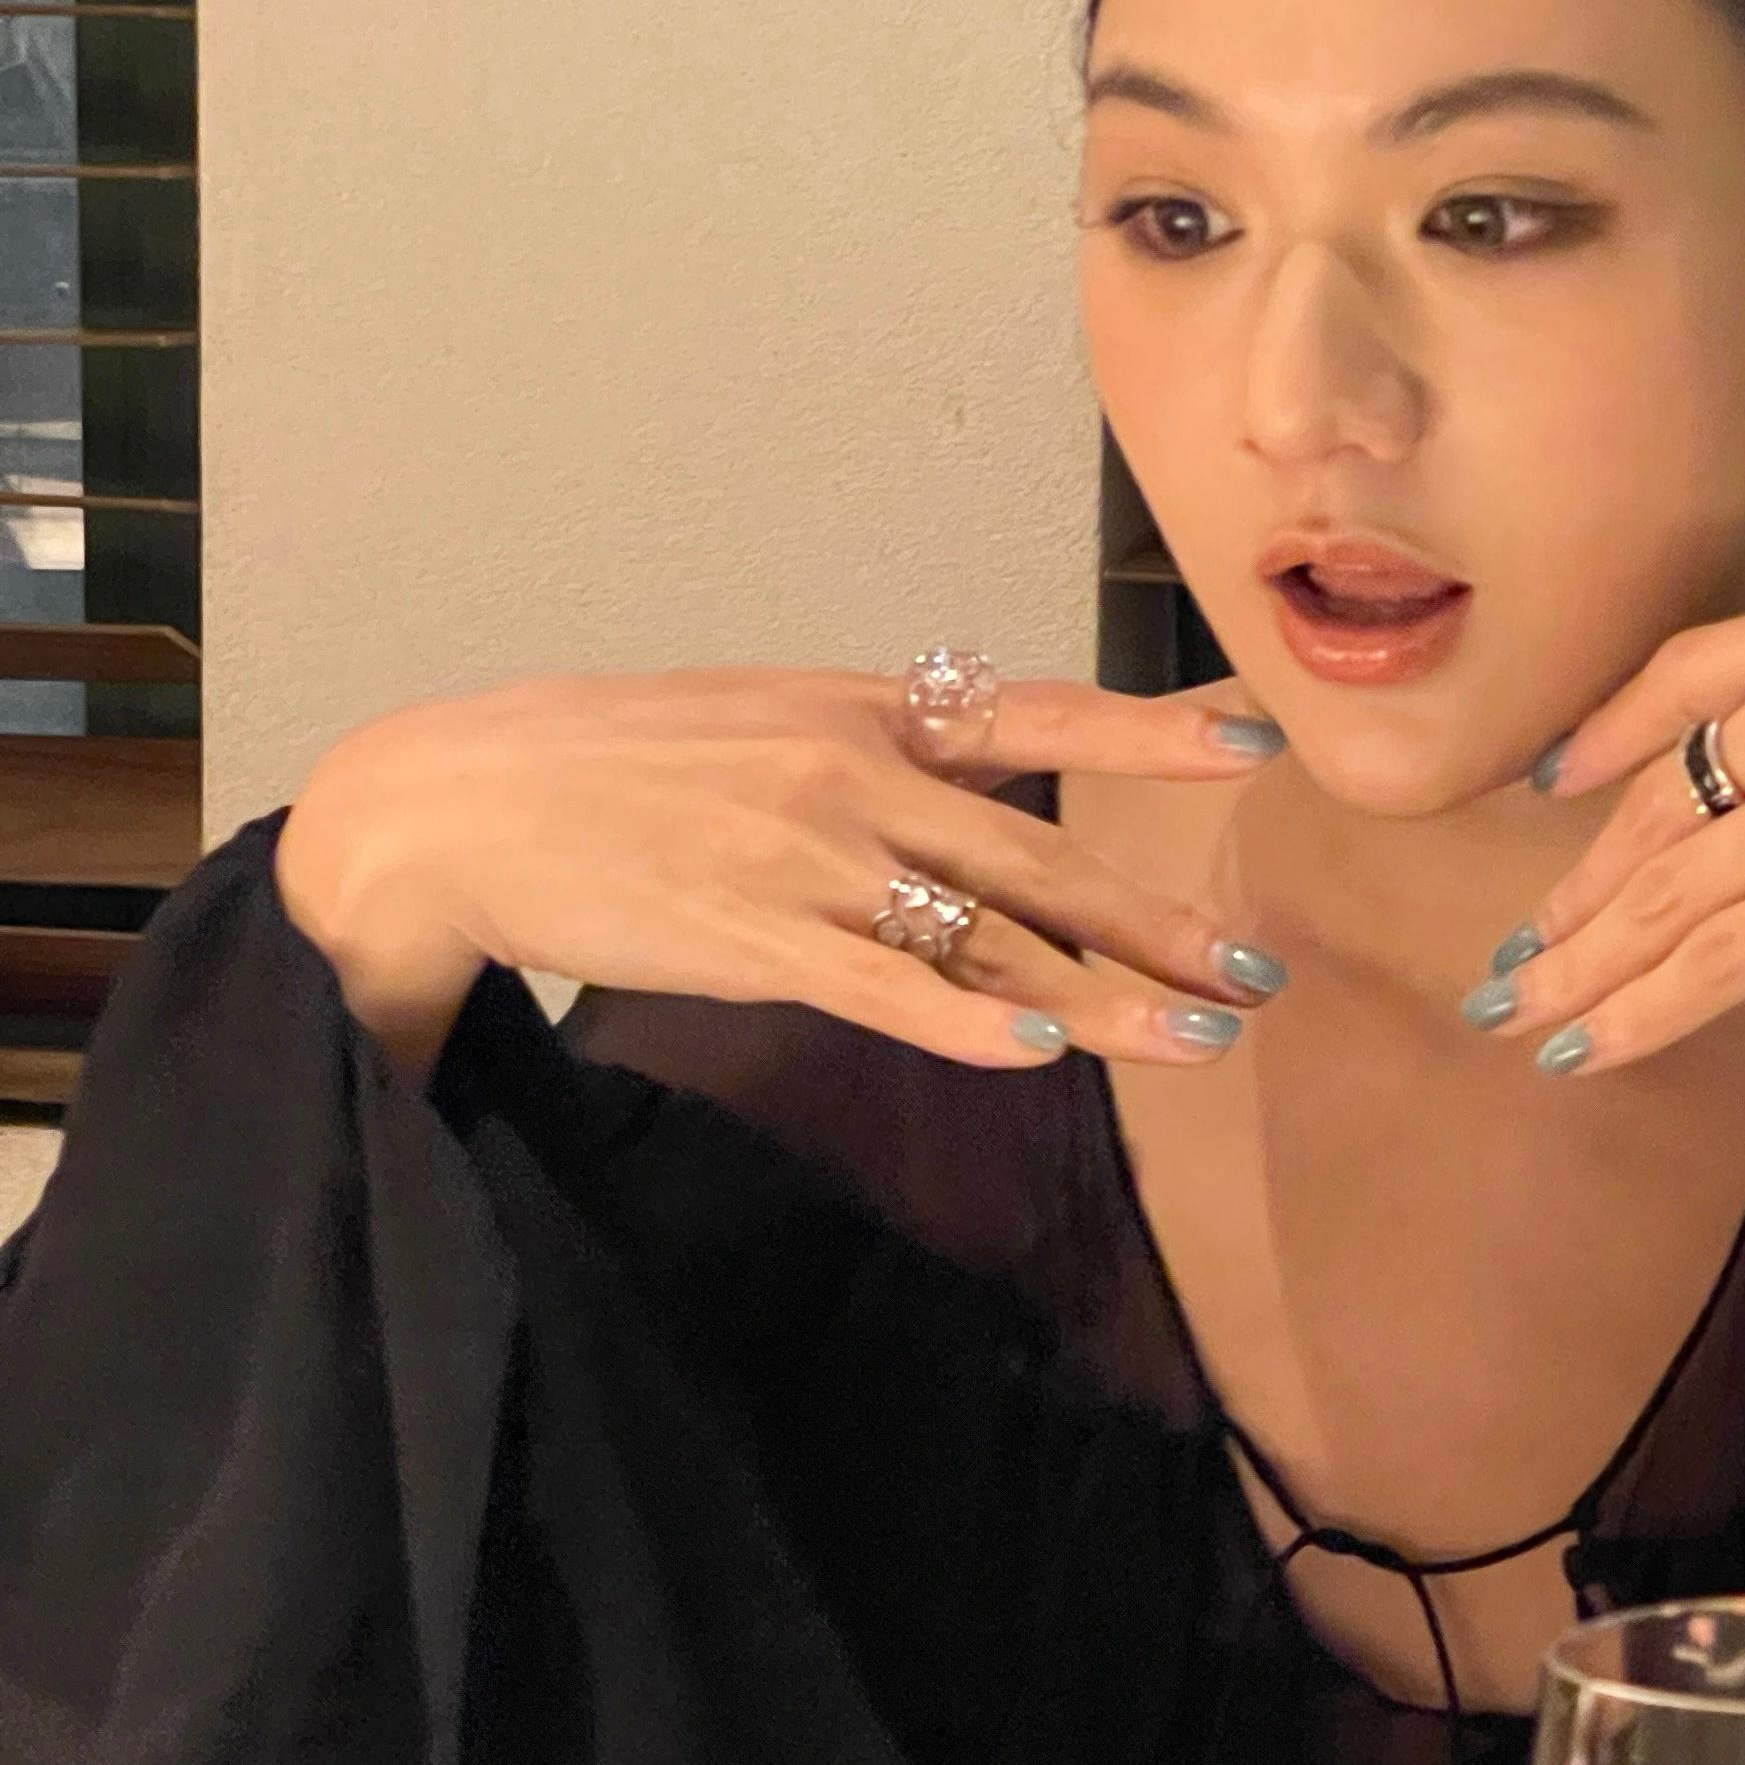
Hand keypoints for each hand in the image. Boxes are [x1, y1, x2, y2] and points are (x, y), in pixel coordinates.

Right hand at [274, 663, 1291, 1082]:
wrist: (463, 802)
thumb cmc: (613, 764)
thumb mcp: (763, 720)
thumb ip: (875, 752)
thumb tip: (973, 780)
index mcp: (864, 709)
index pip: (1040, 713)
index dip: (1152, 733)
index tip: (1258, 742)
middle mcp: (855, 775)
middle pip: (1042, 857)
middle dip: (1160, 923)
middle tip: (1261, 974)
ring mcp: (809, 859)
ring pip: (989, 937)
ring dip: (1105, 998)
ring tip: (1203, 1040)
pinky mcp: (755, 937)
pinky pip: (885, 989)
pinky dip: (968, 1024)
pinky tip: (1043, 1055)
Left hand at [1484, 581, 1744, 1071]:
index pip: (1681, 677)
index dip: (1601, 742)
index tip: (1553, 791)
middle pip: (1657, 806)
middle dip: (1577, 895)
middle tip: (1518, 957)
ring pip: (1669, 891)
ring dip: (1583, 967)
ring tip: (1520, 1018)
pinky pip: (1719, 957)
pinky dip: (1643, 1010)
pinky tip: (1590, 1050)